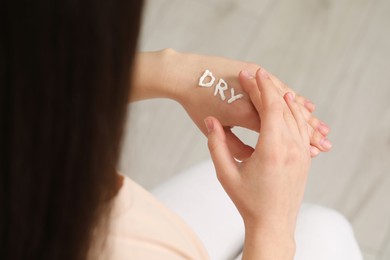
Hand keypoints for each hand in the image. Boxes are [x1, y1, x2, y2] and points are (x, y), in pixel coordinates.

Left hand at [169, 51, 329, 158]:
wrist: (188, 74)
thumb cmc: (198, 106)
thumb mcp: (212, 128)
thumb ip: (233, 144)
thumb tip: (254, 155)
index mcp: (243, 113)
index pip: (277, 132)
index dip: (296, 143)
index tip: (314, 153)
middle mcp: (254, 96)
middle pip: (288, 116)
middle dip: (309, 130)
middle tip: (327, 142)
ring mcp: (257, 81)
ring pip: (288, 100)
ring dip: (305, 115)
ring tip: (322, 127)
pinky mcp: (255, 70)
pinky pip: (281, 86)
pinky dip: (294, 98)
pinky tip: (305, 105)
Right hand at [205, 68, 310, 258]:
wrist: (272, 224)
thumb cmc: (246, 201)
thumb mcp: (226, 173)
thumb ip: (217, 144)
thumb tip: (211, 120)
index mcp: (272, 149)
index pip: (270, 107)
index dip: (260, 87)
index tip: (251, 72)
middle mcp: (292, 148)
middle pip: (285, 107)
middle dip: (270, 87)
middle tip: (257, 73)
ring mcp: (302, 153)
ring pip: (296, 116)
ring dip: (284, 98)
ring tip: (271, 84)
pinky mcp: (304, 158)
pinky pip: (301, 128)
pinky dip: (294, 113)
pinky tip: (288, 106)